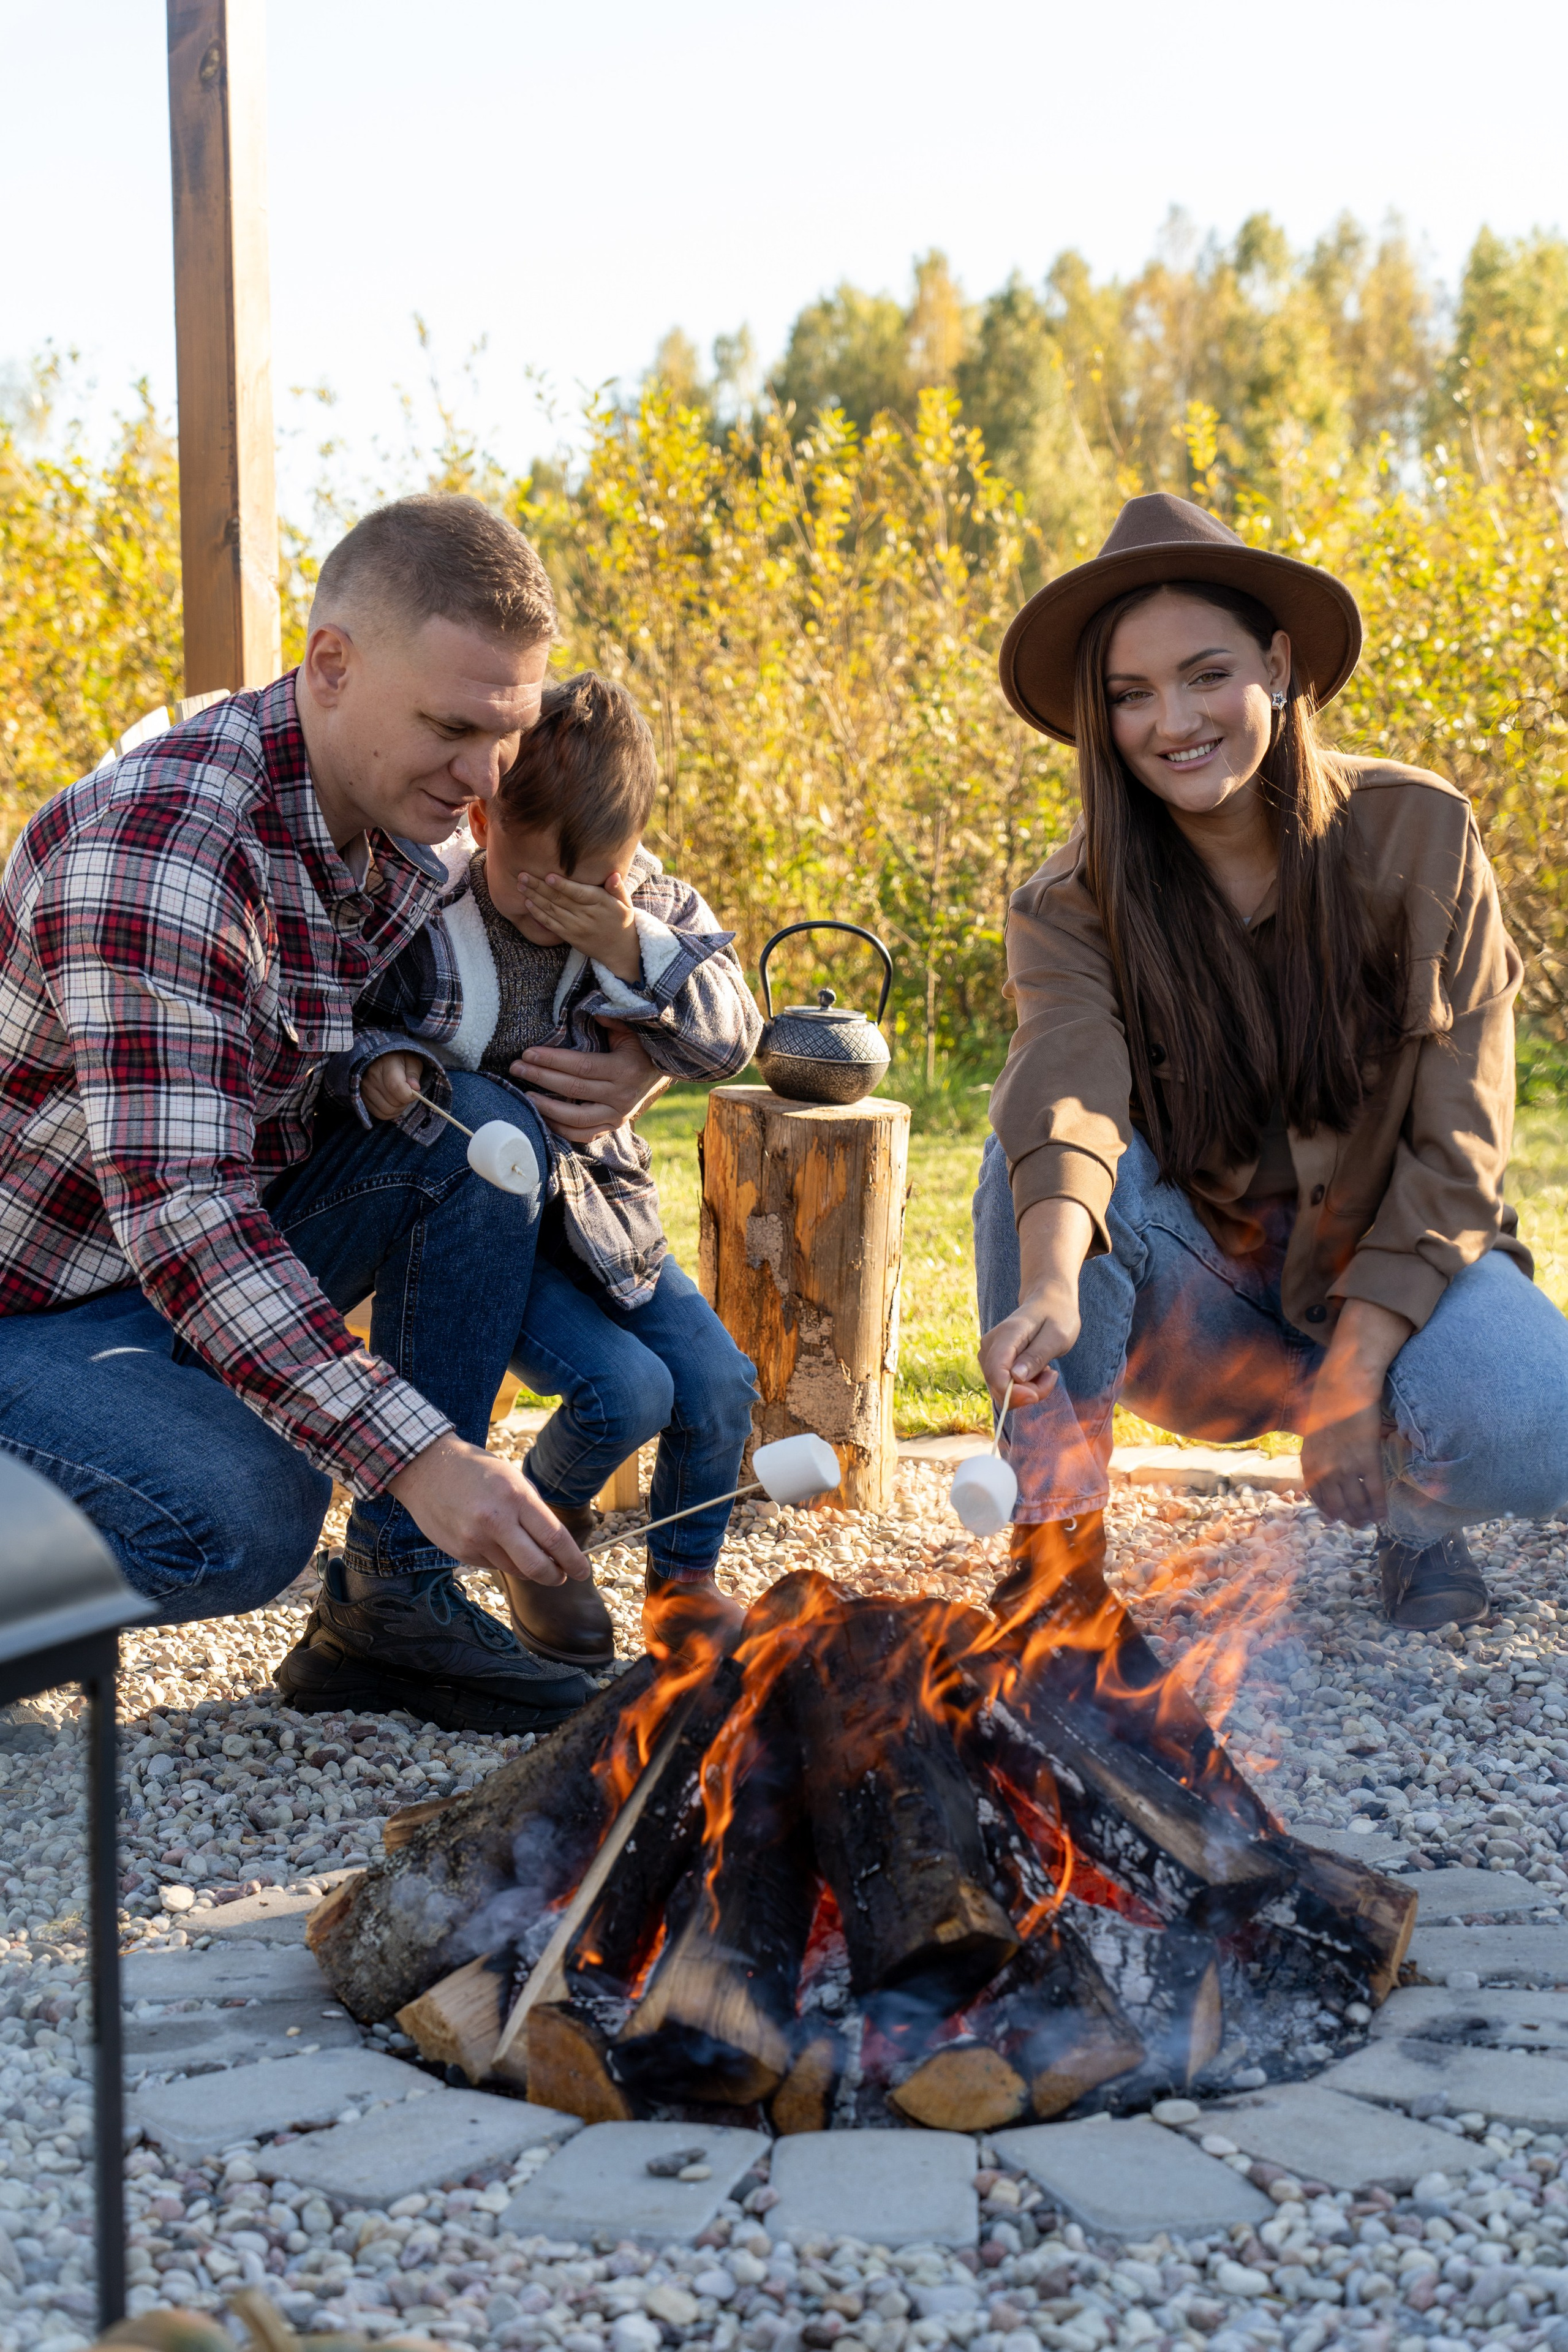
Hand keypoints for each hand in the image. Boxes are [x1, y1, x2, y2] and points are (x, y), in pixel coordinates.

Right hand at [362, 1050, 427, 1122]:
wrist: (382, 1059)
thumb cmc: (400, 1060)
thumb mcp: (412, 1062)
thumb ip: (414, 1074)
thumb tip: (415, 1088)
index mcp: (386, 1063)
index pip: (396, 1087)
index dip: (409, 1095)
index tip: (415, 1092)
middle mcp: (371, 1076)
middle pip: (393, 1102)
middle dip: (405, 1101)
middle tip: (407, 1093)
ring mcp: (364, 1088)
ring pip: (386, 1111)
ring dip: (398, 1108)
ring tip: (400, 1097)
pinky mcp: (362, 1098)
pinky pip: (379, 1114)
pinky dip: (389, 1112)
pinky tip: (392, 1102)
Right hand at [389, 1434, 590, 1586]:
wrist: (425, 1468)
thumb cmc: (476, 1470)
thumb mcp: (512, 1478)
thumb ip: (533, 1511)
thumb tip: (555, 1545)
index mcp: (515, 1497)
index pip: (554, 1539)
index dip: (573, 1560)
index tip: (583, 1570)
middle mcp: (495, 1522)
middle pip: (537, 1566)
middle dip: (555, 1576)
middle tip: (562, 1576)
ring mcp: (475, 1540)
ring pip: (515, 1570)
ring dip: (529, 1569)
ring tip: (531, 1557)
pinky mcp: (460, 1552)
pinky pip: (492, 1565)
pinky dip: (503, 1561)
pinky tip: (497, 1543)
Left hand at [512, 1021, 669, 1142]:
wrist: (662, 1073)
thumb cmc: (640, 1048)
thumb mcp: (630, 1031)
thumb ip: (612, 1020)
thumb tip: (592, 1011)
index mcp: (624, 1069)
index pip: (582, 1066)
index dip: (553, 1060)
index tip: (528, 1053)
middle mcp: (622, 1095)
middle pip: (573, 1089)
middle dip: (541, 1078)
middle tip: (516, 1069)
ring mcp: (618, 1115)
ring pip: (577, 1118)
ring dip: (547, 1108)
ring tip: (525, 1096)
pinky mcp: (614, 1126)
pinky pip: (584, 1134)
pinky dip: (562, 1129)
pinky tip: (543, 1118)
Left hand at [516, 866, 641, 982]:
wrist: (619, 950)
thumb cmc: (621, 920)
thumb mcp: (625, 903)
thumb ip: (617, 888)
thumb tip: (613, 874)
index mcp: (600, 904)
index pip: (578, 893)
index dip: (562, 885)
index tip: (547, 875)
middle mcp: (586, 915)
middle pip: (559, 899)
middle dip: (538, 886)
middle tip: (522, 875)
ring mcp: (576, 927)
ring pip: (551, 910)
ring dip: (533, 897)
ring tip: (520, 885)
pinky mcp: (569, 936)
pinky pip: (550, 924)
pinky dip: (538, 914)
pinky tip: (527, 903)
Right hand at [979, 1281, 1079, 1408]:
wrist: (1049, 1301)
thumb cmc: (1057, 1315)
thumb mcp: (1057, 1336)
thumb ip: (1037, 1356)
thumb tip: (1016, 1377)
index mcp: (1007, 1335)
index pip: (996, 1373)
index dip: (1013, 1393)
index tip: (1037, 1395)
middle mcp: (991, 1345)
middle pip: (998, 1385)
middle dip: (1026, 1393)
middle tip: (1051, 1377)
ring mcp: (990, 1354)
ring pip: (1002, 1389)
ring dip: (1028, 1390)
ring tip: (1048, 1371)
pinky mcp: (994, 1362)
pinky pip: (1006, 1386)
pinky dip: (1025, 1387)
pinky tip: (1039, 1372)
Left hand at [1299, 1298, 1412, 1526]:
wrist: (1347, 1375)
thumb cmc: (1333, 1392)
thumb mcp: (1315, 1418)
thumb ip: (1319, 1439)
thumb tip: (1326, 1452)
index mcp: (1310, 1451)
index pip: (1314, 1487)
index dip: (1323, 1504)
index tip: (1331, 1515)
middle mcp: (1323, 1460)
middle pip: (1333, 1498)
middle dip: (1343, 1514)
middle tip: (1353, 1525)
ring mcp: (1343, 1459)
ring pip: (1352, 1497)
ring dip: (1360, 1514)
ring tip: (1367, 1523)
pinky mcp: (1365, 1453)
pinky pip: (1372, 1487)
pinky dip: (1378, 1503)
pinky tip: (1383, 1515)